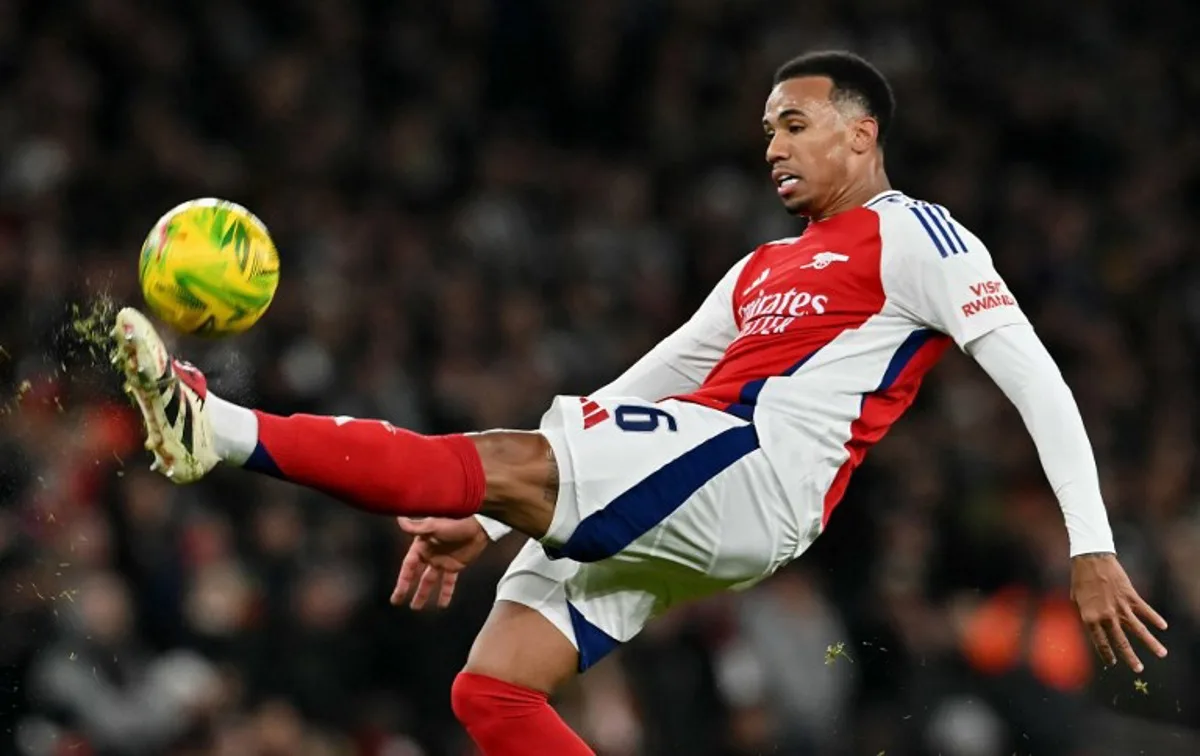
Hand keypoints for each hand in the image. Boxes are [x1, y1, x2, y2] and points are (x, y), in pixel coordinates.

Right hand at [390, 517, 489, 609]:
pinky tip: (443, 604)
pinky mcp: (455, 565)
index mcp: (421, 545)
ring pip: (430, 580)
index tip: (397, 595)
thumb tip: (400, 519)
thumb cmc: (455, 522)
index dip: (402, 581)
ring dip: (424, 594)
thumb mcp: (434, 525)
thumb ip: (417, 527)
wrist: (478, 524)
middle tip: (398, 603)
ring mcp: (442, 561)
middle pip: (416, 575)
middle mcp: (429, 554)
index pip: (408, 566)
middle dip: (407, 589)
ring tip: (417, 607)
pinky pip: (449, 581)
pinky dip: (446, 592)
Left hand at [1070, 553, 1167, 672]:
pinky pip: (1145, 611)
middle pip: (1121, 641)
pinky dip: (1155, 618)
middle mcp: (1106, 616)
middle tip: (1139, 669)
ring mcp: (1120, 607)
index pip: (1100, 642)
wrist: (1091, 559)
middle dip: (1130, 657)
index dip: (1107, 654)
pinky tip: (1163, 627)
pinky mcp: (1131, 596)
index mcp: (1090, 618)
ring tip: (1162, 654)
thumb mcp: (1077, 600)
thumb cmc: (1081, 579)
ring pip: (1139, 630)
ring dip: (1151, 643)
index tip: (1112, 663)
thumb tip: (1093, 627)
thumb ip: (1086, 615)